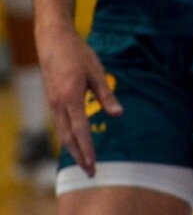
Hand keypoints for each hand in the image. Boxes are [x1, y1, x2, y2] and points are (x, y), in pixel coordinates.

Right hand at [38, 26, 120, 175]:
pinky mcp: (52, 100)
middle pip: (68, 138)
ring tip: (84, 163)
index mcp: (71, 98)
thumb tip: (118, 115)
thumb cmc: (78, 55)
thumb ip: (107, 96)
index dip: (87, 150)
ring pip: (62, 132)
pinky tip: (75, 142)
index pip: (80, 131)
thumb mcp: (97, 72)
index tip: (93, 165)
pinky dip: (68, 137)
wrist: (52, 41)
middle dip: (79, 157)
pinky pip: (60, 123)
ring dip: (73, 149)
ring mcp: (52, 103)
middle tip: (90, 173)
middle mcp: (58, 104)